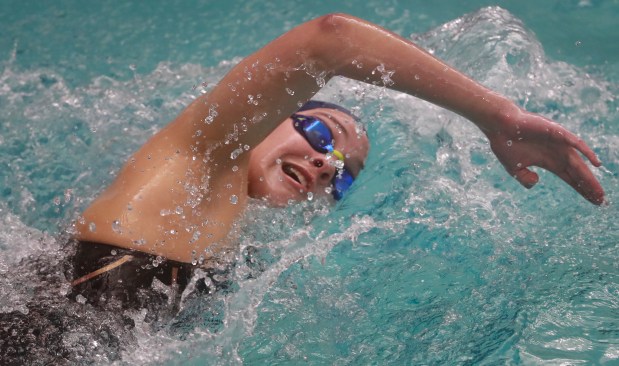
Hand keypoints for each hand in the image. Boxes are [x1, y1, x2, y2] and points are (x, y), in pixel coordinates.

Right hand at [483, 107, 604, 204]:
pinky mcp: (557, 132)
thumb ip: (524, 179)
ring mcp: (559, 143)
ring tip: (599, 192)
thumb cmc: (505, 145)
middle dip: (589, 186)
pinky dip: (587, 152)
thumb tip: (536, 182)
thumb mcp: (514, 169)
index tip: (592, 201)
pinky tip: (596, 163)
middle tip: (600, 200)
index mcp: (548, 161)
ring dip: (589, 177)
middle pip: (578, 172)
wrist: (499, 126)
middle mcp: (557, 153)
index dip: (581, 188)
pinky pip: (575, 143)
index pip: (570, 177)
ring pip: (578, 162)